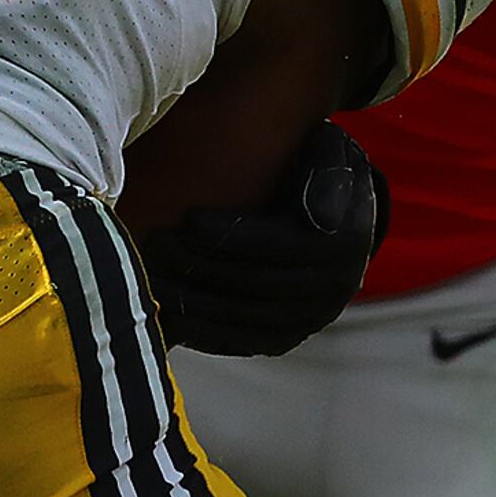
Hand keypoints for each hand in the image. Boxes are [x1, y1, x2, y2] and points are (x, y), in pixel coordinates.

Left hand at [139, 121, 392, 357]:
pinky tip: (166, 310)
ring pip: (243, 318)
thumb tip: (318, 218)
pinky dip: (201, 330)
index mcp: (345, 243)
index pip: (280, 246)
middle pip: (255, 285)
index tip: (187, 217)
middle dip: (200, 266)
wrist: (332, 215)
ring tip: (150, 275)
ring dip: (192, 300)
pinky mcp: (285, 338)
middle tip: (156, 244)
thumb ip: (325, 174)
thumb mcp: (330, 155)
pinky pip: (240, 341)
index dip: (231, 234)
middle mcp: (332, 289)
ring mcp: (309, 319)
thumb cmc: (316, 171)